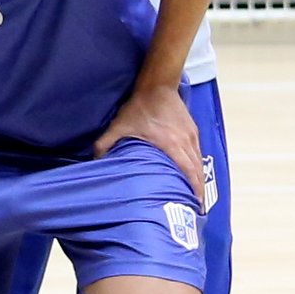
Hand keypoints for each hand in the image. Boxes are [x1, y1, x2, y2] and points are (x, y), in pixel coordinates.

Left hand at [94, 78, 208, 200]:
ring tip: (197, 196)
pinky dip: (198, 166)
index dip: (193, 187)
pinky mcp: (193, 131)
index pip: (188, 170)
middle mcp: (186, 141)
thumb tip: (94, 161)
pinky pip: (198, 152)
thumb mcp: (118, 126)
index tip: (196, 203)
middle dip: (199, 190)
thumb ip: (105, 143)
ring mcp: (192, 136)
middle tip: (197, 207)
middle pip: (198, 170)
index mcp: (171, 144)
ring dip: (200, 179)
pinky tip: (194, 175)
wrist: (157, 86)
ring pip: (200, 162)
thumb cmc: (139, 107)